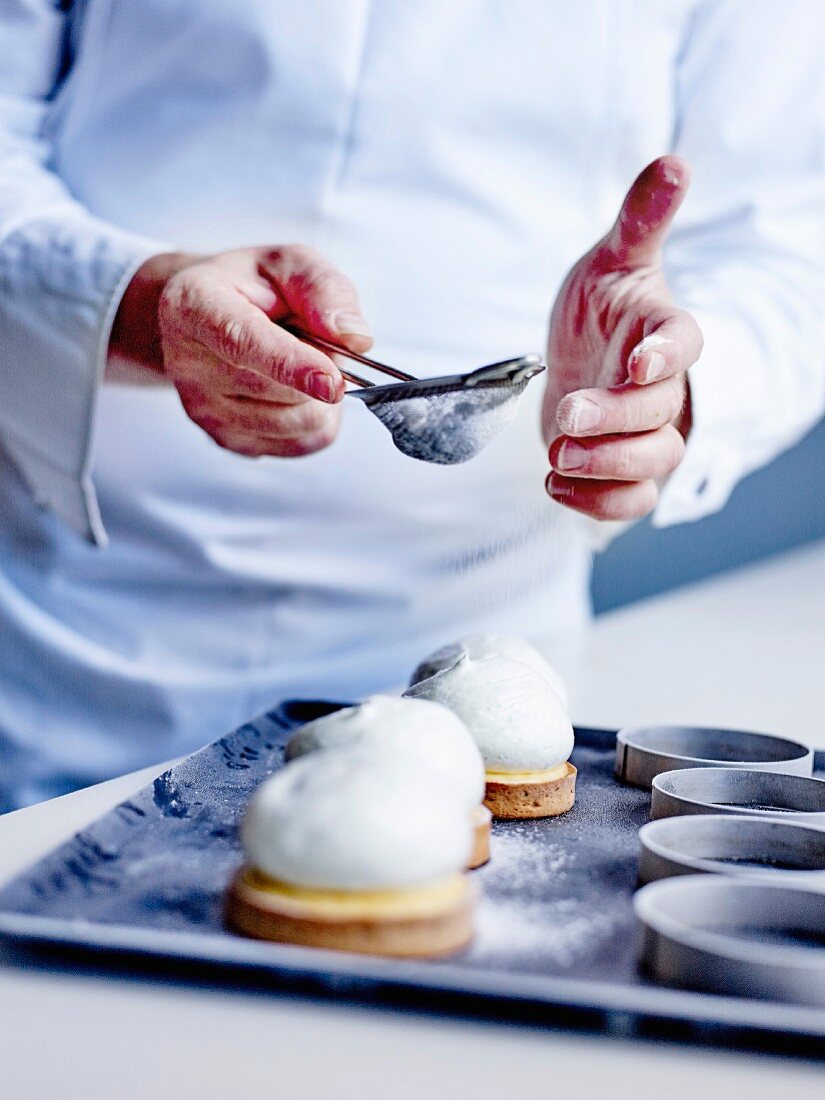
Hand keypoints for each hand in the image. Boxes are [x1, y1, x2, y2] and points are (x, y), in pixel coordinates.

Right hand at [108, 245, 371, 456]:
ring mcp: (203, 409)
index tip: (332, 381)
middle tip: (314, 339)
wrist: (208, 315)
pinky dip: (316, 420)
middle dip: (321, 367)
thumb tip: (355, 338)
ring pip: (296, 423)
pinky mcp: (226, 439)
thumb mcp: (290, 263)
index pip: (242, 343)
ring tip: (302, 363)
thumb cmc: (250, 285)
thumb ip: (325, 290)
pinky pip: (299, 445)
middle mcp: (189, 363)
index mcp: (195, 305)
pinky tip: (298, 390)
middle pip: (280, 390)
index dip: (291, 365)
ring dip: (320, 396)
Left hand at [544, 156, 702, 519]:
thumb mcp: (610, 260)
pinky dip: (598, 503)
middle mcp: (666, 390)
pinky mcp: (626, 471)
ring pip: (652, 464)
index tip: (638, 362)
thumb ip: (639, 221)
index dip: (665, 355)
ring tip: (557, 455)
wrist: (578, 358)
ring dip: (605, 467)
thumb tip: (673, 162)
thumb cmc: (599, 309)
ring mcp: (649, 435)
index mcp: (666, 334)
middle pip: (659, 414)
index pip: (683, 346)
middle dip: (614, 419)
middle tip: (567, 414)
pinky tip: (556, 484)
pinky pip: (631, 501)